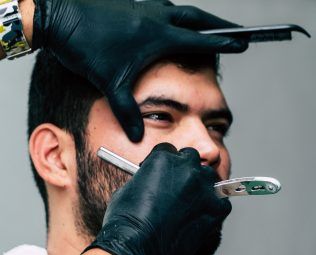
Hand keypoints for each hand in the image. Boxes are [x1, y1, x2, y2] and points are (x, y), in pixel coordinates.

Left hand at [32, 0, 247, 141]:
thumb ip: (126, 112)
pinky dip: (173, 15)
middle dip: (218, 24)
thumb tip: (137, 137)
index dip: (223, 44)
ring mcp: (143, 8)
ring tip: (206, 28)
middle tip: (234, 31)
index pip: (199, 40)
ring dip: (196, 19)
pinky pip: (161, 7)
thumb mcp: (110, 83)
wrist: (60, 16)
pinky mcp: (131, 6)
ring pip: (179, 10)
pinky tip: (169, 23)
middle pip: (196, 17)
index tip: (243, 44)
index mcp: (157, 36)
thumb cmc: (87, 48)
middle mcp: (155, 17)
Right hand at [84, 143, 231, 254]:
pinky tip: (200, 215)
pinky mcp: (215, 210)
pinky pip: (221, 200)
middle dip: (184, 169)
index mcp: (163, 159)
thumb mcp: (129, 189)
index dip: (164, 163)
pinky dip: (213, 206)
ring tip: (190, 200)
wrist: (135, 250)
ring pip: (208, 176)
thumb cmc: (126, 222)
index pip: (169, 151)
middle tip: (177, 185)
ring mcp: (203, 188)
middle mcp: (186, 168)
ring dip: (200, 184)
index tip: (163, 173)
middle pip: (191, 158)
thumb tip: (154, 182)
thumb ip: (147, 178)